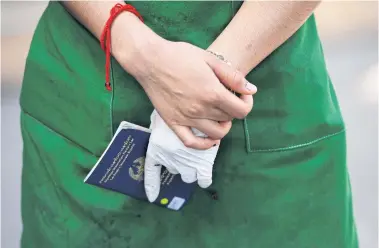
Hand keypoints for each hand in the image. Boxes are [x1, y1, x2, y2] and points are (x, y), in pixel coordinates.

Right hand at [125, 39, 256, 149]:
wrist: (150, 60)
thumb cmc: (180, 55)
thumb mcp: (210, 59)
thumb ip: (233, 76)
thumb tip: (251, 90)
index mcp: (213, 93)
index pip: (242, 110)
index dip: (247, 103)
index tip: (242, 95)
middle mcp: (201, 110)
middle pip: (229, 119)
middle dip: (234, 109)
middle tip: (227, 97)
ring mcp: (187, 119)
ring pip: (216, 134)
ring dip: (223, 126)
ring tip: (219, 114)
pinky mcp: (174, 123)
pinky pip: (191, 142)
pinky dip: (204, 145)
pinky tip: (210, 139)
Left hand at [144, 110, 219, 201]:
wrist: (184, 95)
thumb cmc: (169, 102)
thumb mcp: (160, 114)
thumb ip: (161, 125)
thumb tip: (162, 126)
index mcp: (156, 148)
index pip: (151, 172)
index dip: (152, 186)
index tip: (152, 197)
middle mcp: (170, 158)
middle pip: (175, 171)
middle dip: (181, 164)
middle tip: (187, 153)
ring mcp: (186, 160)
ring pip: (189, 175)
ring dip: (193, 168)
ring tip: (199, 157)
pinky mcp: (202, 160)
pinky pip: (203, 177)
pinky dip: (204, 177)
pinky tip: (206, 173)